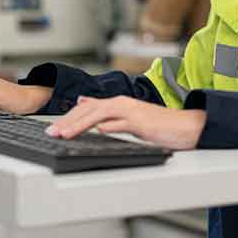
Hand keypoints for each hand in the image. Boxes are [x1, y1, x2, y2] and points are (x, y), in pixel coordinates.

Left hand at [45, 95, 205, 150]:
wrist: (186, 126)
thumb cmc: (160, 127)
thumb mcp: (131, 121)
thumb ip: (112, 117)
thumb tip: (91, 111)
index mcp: (119, 103)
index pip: (87, 108)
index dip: (68, 117)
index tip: (53, 129)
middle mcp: (123, 104)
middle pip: (89, 110)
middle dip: (68, 121)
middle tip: (51, 133)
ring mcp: (132, 112)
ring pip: (100, 114)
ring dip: (80, 124)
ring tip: (64, 134)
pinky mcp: (142, 123)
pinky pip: (121, 123)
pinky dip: (108, 126)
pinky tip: (96, 131)